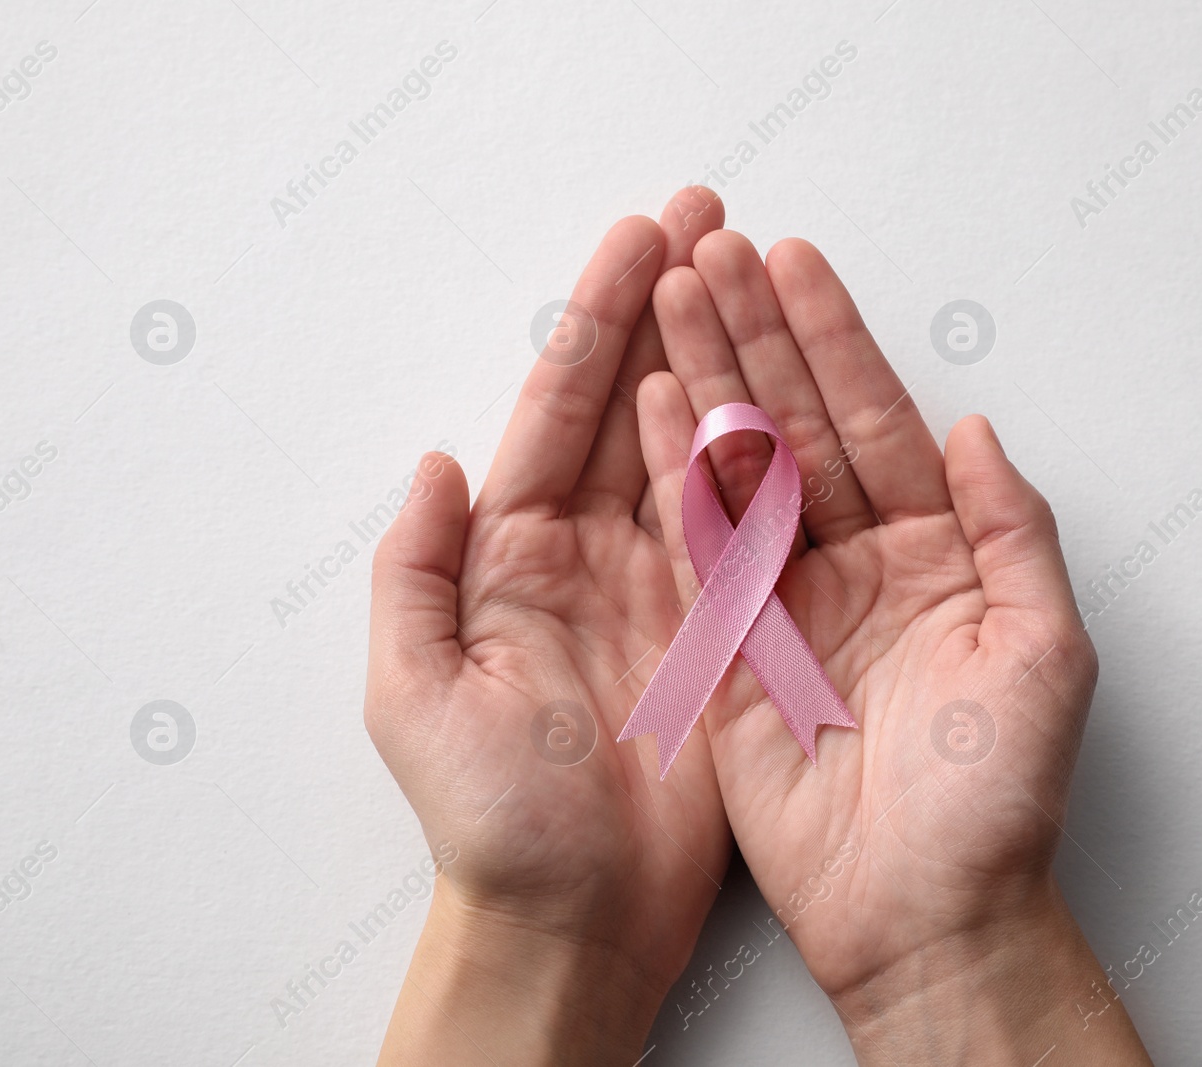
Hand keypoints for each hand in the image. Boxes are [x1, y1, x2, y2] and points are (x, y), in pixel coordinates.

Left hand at [366, 188, 733, 1065]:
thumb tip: (436, 461)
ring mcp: (662, 585)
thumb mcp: (416, 697)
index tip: (640, 242)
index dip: (597, 322)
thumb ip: (417, 573)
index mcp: (511, 556)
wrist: (576, 918)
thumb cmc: (492, 820)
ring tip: (752, 275)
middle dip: (667, 307)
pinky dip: (763, 453)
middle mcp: (587, 555)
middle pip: (629, 404)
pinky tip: (785, 390)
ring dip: (719, 357)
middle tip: (710, 220)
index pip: (557, 410)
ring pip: (692, 445)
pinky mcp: (724, 627)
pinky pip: (745, 524)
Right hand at [635, 232, 1150, 1063]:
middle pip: (796, 425)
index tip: (793, 262)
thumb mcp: (1046, 650)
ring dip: (705, 382)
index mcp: (937, 551)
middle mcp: (857, 561)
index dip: (834, 339)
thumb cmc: (1000, 797)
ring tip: (668, 298)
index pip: (875, 421)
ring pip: (740, 469)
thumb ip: (1014, 530)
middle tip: (710, 251)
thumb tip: (974, 428)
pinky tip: (650, 408)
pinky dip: (672, 478)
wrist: (928, 912)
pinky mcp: (732, 649)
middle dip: (753, 336)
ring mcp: (788, 601)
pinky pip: (698, 550)